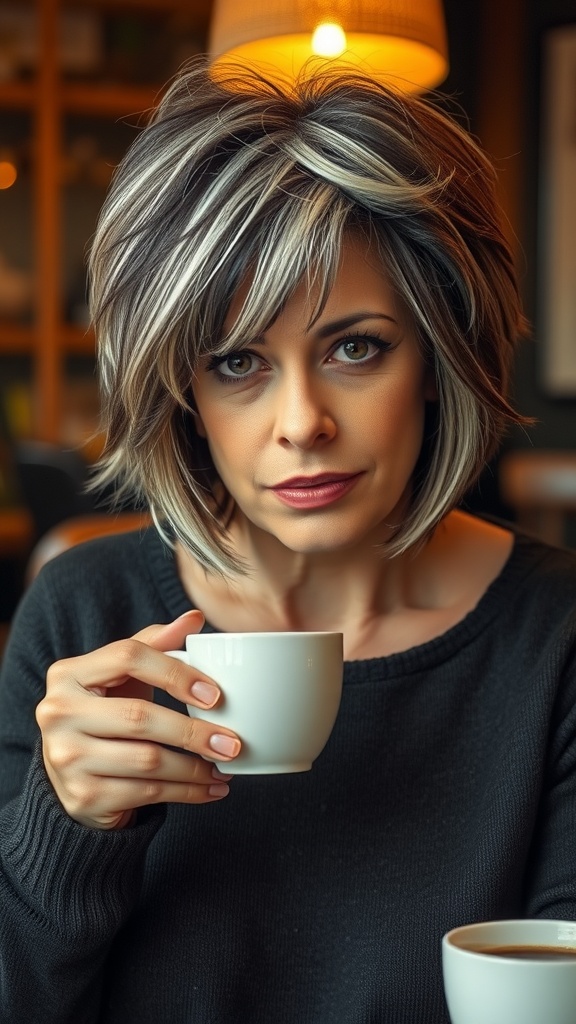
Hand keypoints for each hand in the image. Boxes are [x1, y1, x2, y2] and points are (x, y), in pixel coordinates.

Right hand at [36, 610, 240, 829]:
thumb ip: (156, 644)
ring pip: (148, 760)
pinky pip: (147, 793)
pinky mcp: (83, 795)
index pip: (128, 657)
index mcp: (68, 673)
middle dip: (193, 732)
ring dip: (196, 768)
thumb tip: (195, 618)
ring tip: (226, 768)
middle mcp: (58, 713)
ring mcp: (67, 758)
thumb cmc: (106, 714)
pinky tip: (210, 789)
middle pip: (139, 717)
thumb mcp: (123, 676)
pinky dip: (186, 792)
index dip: (176, 673)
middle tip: (232, 743)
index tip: (216, 694)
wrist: (72, 778)